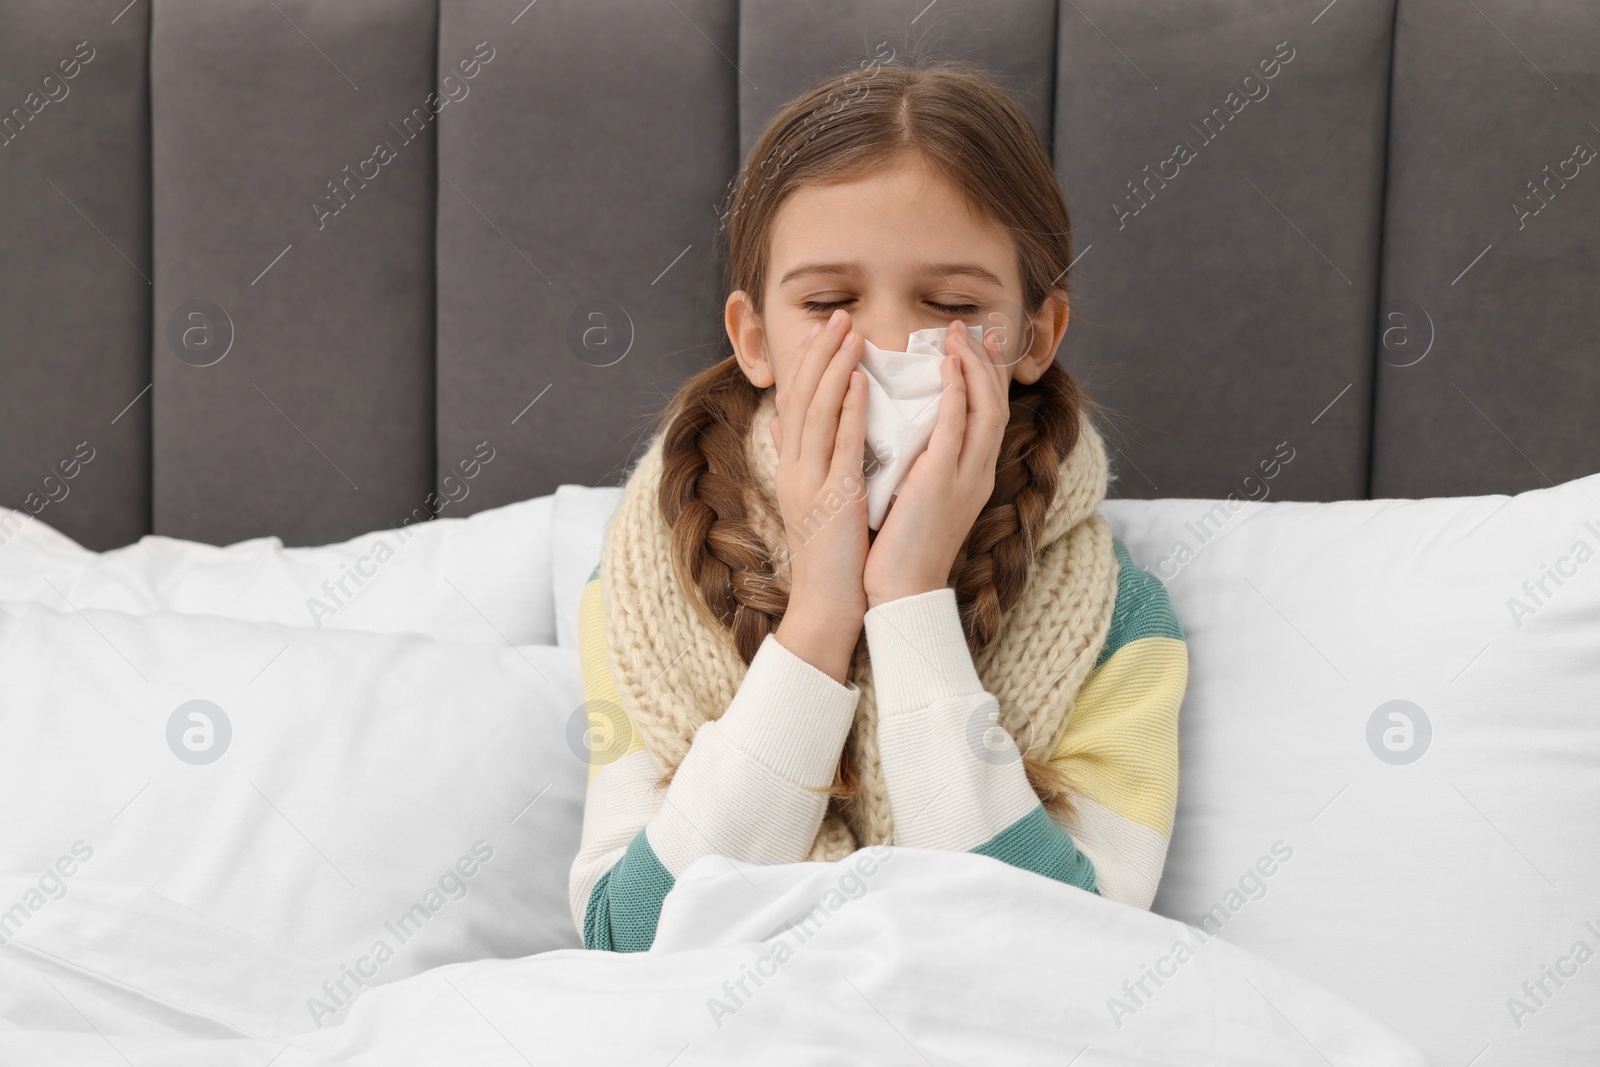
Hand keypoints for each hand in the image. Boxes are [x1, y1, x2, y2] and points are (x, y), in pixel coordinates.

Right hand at [768, 308, 870, 678]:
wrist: (827, 605)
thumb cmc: (829, 555)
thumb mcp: (806, 499)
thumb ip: (797, 457)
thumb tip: (778, 420)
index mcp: (790, 467)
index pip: (794, 402)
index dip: (807, 363)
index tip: (823, 329)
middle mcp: (793, 469)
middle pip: (801, 397)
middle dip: (819, 353)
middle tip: (839, 316)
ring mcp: (810, 483)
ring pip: (817, 413)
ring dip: (834, 368)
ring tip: (850, 333)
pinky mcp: (833, 500)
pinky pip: (841, 447)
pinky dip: (849, 410)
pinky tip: (861, 381)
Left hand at [863, 318, 1008, 608]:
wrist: (898, 592)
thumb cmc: (895, 549)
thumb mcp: (906, 496)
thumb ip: (906, 462)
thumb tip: (883, 431)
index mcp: (969, 476)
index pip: (987, 415)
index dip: (984, 378)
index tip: (973, 347)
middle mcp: (977, 472)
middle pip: (996, 403)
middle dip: (986, 362)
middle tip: (972, 329)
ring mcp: (965, 476)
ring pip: (985, 407)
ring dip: (974, 366)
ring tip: (958, 335)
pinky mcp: (942, 480)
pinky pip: (958, 426)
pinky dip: (958, 392)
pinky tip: (949, 366)